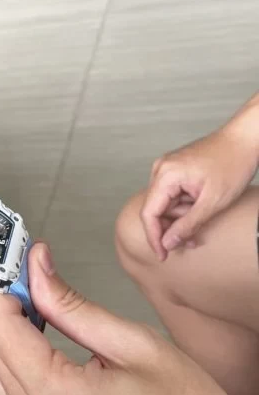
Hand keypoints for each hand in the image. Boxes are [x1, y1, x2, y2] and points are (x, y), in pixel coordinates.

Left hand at [0, 242, 258, 394]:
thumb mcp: (134, 344)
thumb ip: (73, 306)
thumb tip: (37, 271)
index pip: (1, 330)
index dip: (8, 288)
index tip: (25, 262)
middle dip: (6, 309)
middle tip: (38, 282)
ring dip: (4, 340)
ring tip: (42, 316)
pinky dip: (10, 370)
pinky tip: (42, 353)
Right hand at [141, 125, 257, 259]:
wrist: (245, 138)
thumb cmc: (233, 163)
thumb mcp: (212, 202)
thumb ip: (187, 225)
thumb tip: (167, 243)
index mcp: (165, 175)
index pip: (149, 213)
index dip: (154, 237)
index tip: (162, 255)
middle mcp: (161, 169)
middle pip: (156, 209)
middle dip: (172, 229)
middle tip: (190, 243)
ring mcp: (167, 168)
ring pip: (165, 204)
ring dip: (180, 219)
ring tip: (201, 224)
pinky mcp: (175, 169)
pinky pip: (172, 194)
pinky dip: (183, 207)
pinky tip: (198, 211)